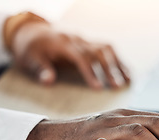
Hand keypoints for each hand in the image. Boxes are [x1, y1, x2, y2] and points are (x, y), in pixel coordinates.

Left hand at [11, 22, 129, 88]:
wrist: (32, 32)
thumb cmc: (31, 49)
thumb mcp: (29, 59)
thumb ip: (40, 69)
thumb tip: (48, 81)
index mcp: (63, 44)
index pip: (80, 57)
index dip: (90, 72)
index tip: (98, 88)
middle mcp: (77, 39)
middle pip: (98, 52)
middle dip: (109, 69)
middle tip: (117, 86)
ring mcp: (84, 39)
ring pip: (106, 48)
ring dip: (118, 63)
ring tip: (128, 79)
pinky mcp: (89, 42)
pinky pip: (107, 48)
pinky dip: (118, 59)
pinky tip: (126, 71)